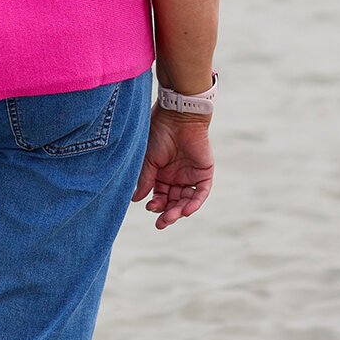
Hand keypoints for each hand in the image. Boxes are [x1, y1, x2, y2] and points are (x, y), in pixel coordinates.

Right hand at [131, 103, 213, 229]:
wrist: (177, 116)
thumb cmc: (159, 133)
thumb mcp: (148, 159)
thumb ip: (145, 179)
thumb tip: (136, 199)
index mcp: (162, 173)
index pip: (160, 195)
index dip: (156, 204)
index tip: (148, 207)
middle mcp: (176, 176)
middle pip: (173, 201)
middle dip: (167, 214)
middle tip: (161, 223)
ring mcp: (191, 175)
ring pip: (186, 200)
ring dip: (179, 211)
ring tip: (170, 218)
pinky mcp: (204, 173)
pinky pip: (201, 192)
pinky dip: (194, 203)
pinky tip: (185, 211)